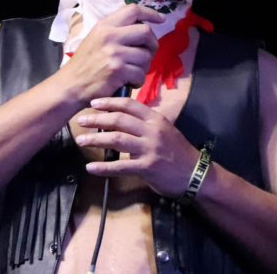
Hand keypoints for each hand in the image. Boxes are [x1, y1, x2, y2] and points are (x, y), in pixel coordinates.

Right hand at [58, 5, 164, 102]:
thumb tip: (140, 28)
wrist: (70, 86)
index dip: (151, 13)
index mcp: (105, 25)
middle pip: (146, 32)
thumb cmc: (84, 65)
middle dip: (152, 44)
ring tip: (133, 72)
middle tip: (147, 54)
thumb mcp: (95, 39)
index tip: (161, 19)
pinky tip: (130, 82)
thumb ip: (115, 31)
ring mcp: (114, 52)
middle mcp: (110, 35)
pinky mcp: (118, 70)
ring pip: (146, 56)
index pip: (133, 10)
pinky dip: (138, 81)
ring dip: (144, 67)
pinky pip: (141, 74)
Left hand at [74, 97, 199, 197]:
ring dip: (96, 139)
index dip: (110, 102)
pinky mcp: (147, 168)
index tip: (93, 103)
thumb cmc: (178, 152)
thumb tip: (123, 118)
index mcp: (156, 119)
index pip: (129, 105)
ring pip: (117, 140)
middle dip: (97, 119)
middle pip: (119, 120)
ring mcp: (150, 149)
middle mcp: (152, 131)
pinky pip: (121, 166)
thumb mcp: (165, 130)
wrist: (195, 174)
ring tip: (81, 140)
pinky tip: (91, 167)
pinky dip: (104, 167)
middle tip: (81, 120)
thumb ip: (146, 124)